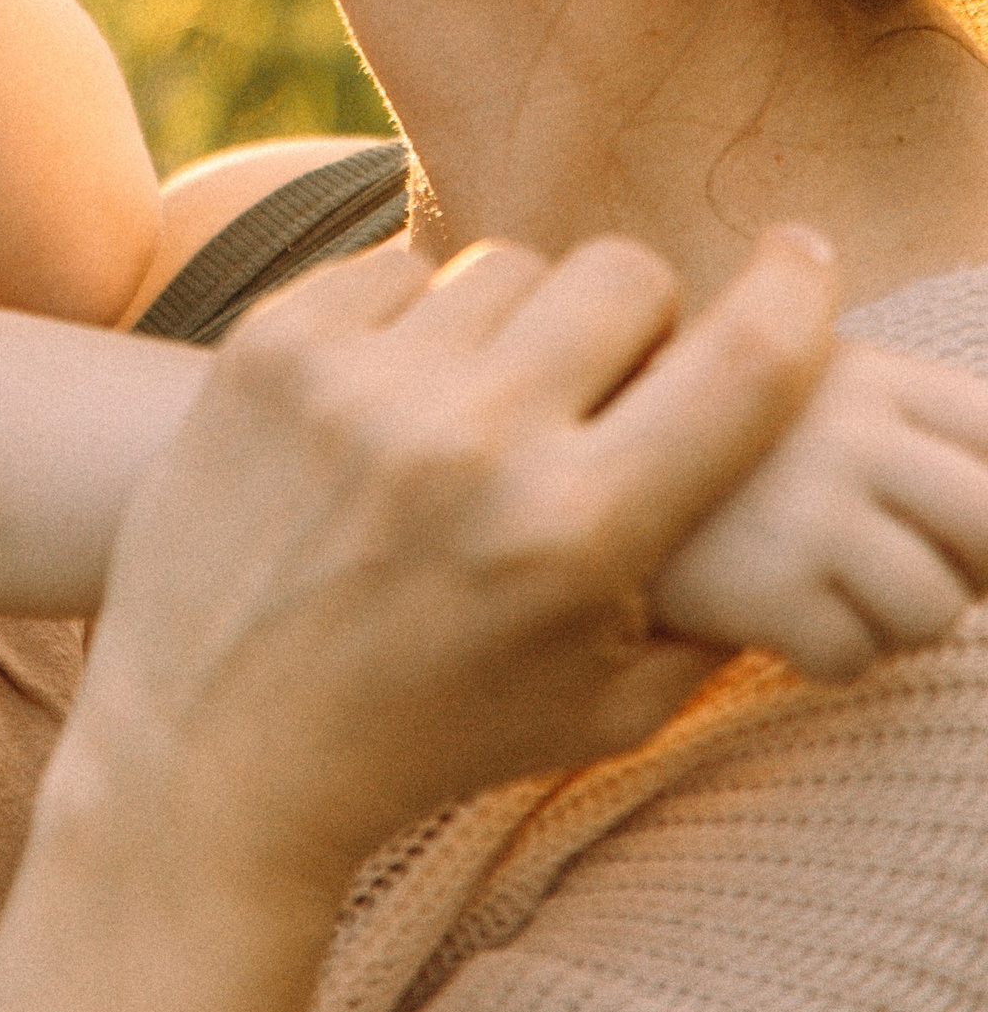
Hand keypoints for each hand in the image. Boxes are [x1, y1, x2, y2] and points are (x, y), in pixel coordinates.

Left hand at [58, 226, 835, 906]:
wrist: (210, 750)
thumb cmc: (426, 736)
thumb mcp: (602, 703)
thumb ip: (711, 597)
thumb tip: (775, 467)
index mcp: (575, 534)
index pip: (739, 368)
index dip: (791, 300)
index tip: (801, 260)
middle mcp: (472, 443)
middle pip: (624, 276)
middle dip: (637, 320)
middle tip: (601, 380)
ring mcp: (360, 384)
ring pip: (507, 266)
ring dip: (517, 325)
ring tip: (478, 409)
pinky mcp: (270, 346)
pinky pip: (396, 267)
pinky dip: (410, 321)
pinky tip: (386, 403)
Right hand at [650, 336, 987, 678]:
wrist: (559, 469)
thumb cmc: (713, 447)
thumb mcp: (809, 393)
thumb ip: (911, 429)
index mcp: (865, 371)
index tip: (955, 526)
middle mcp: (845, 428)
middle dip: (970, 568)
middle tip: (909, 567)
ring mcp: (806, 504)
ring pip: (932, 606)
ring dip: (891, 621)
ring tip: (828, 593)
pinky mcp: (763, 583)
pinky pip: (854, 655)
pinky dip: (826, 654)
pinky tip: (778, 618)